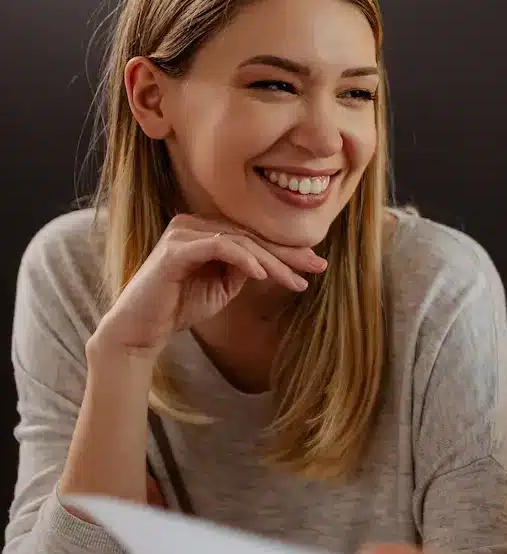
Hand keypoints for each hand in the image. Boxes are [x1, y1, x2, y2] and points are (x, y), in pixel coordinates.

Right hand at [91, 213, 326, 358]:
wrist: (141, 329)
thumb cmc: (180, 307)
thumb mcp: (223, 286)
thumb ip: (245, 269)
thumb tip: (273, 261)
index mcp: (204, 230)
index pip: (252, 237)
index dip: (285, 251)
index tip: (315, 265)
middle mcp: (192, 225)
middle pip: (250, 236)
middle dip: (287, 253)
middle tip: (318, 266)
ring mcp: (182, 234)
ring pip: (239, 241)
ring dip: (271, 262)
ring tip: (295, 280)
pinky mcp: (175, 250)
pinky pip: (218, 246)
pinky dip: (243, 259)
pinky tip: (263, 274)